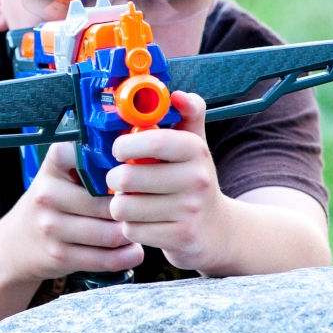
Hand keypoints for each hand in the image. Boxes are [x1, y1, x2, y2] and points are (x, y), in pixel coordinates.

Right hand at [0, 142, 143, 283]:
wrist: (16, 243)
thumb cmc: (53, 203)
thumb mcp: (61, 174)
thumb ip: (92, 163)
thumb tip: (141, 158)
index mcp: (54, 165)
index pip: (90, 157)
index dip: (118, 168)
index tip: (132, 175)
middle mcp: (48, 193)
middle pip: (110, 204)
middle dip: (133, 210)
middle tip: (146, 211)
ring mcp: (51, 226)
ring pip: (111, 234)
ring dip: (131, 235)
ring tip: (138, 230)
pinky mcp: (60, 255)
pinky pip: (106, 259)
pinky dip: (126, 256)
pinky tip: (132, 250)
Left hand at [106, 91, 233, 271]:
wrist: (218, 231)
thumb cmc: (194, 183)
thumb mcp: (194, 147)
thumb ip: (186, 116)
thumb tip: (178, 95)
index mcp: (195, 150)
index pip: (153, 141)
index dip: (125, 145)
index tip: (118, 150)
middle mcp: (196, 179)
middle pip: (129, 177)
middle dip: (115, 179)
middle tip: (120, 180)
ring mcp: (189, 210)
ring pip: (125, 207)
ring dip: (120, 206)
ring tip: (131, 202)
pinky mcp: (180, 237)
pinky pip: (133, 230)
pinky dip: (130, 228)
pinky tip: (143, 222)